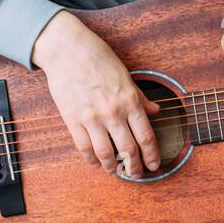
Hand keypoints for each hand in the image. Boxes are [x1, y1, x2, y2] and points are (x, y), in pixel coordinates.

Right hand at [31, 10, 161, 175]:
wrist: (67, 49)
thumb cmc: (98, 57)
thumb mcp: (126, 75)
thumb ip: (140, 97)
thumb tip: (156, 110)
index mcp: (129, 101)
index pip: (146, 136)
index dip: (152, 155)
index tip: (154, 165)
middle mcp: (113, 112)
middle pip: (128, 149)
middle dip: (135, 167)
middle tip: (137, 173)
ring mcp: (92, 118)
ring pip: (106, 154)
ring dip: (113, 167)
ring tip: (116, 171)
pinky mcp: (73, 120)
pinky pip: (84, 148)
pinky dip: (91, 160)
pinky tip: (96, 163)